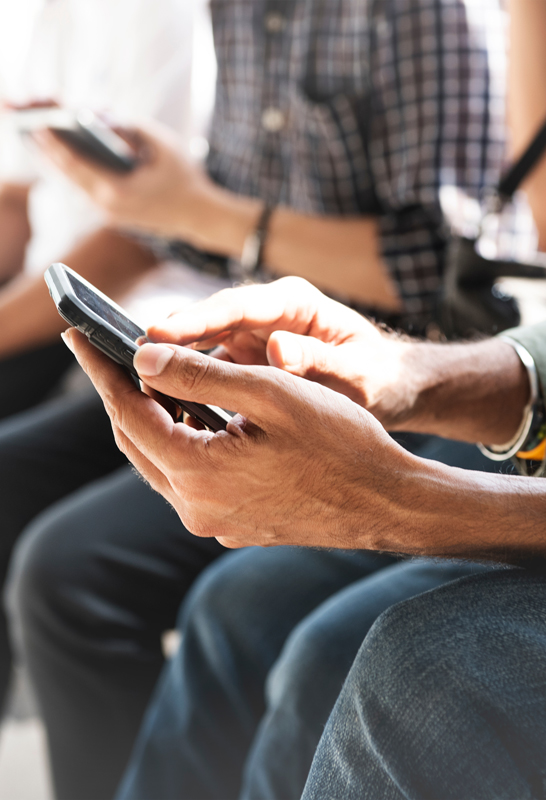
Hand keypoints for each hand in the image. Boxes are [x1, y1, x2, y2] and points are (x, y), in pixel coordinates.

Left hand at [33, 120, 217, 239]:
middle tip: (32, 129)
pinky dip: (74, 174)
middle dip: (50, 152)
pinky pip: (85, 191)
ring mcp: (109, 214)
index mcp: (117, 191)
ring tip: (42, 142)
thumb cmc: (185, 178)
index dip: (55, 144)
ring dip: (59, 164)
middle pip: (68, 177)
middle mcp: (107, 207)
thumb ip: (131, 125)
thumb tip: (100, 116)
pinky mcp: (113, 216)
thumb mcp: (162, 144)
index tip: (39, 125)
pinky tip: (65, 159)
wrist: (199, 216)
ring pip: (74, 186)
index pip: (76, 164)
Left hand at [63, 328, 412, 549]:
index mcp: (199, 473)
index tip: (76, 335)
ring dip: (150, 418)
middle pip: (136, 440)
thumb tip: (141, 356)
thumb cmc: (342, 442)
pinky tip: (191, 416)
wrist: (388, 501)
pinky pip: (189, 478)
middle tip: (103, 350)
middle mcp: (197, 507)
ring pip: (161, 461)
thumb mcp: (272, 394)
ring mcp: (214, 521)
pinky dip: (180, 442)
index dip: (101, 369)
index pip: (128, 412)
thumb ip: (200, 375)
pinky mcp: (234, 524)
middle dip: (118, 392)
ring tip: (147, 376)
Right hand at [148, 277, 422, 429]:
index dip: (194, 320)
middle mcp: (266, 315)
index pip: (234, 305)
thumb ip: (321, 362)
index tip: (157, 335)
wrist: (391, 390)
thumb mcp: (359, 374)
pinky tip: (168, 409)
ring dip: (172, 366)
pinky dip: (190, 387)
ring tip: (135, 387)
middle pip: (207, 322)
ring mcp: (254, 337)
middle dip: (169, 342)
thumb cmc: (381, 378)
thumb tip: (277, 348)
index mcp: (293, 303)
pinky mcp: (247, 362)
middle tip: (126, 361)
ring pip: (201, 347)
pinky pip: (209, 371)